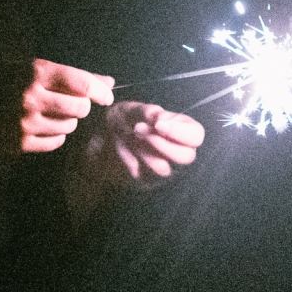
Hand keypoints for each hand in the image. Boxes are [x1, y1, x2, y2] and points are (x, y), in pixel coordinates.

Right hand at [20, 58, 113, 152]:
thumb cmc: (8, 80)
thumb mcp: (37, 69)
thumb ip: (74, 76)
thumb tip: (109, 83)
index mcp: (37, 73)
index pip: (82, 84)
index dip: (101, 92)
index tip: (106, 97)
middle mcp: (32, 97)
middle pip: (80, 108)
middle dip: (81, 106)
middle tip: (70, 102)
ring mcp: (25, 122)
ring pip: (69, 126)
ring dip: (67, 121)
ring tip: (50, 113)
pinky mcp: (20, 143)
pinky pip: (55, 142)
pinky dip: (55, 135)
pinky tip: (42, 126)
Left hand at [85, 100, 205, 189]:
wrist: (95, 140)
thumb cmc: (119, 121)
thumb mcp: (131, 110)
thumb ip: (146, 112)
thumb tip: (158, 116)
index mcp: (179, 131)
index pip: (196, 136)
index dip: (181, 132)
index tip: (158, 124)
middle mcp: (175, 152)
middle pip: (187, 157)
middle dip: (163, 143)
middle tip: (140, 130)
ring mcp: (162, 168)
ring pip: (164, 168)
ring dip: (144, 151)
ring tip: (130, 136)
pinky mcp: (146, 181)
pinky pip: (144, 177)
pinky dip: (131, 161)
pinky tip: (123, 150)